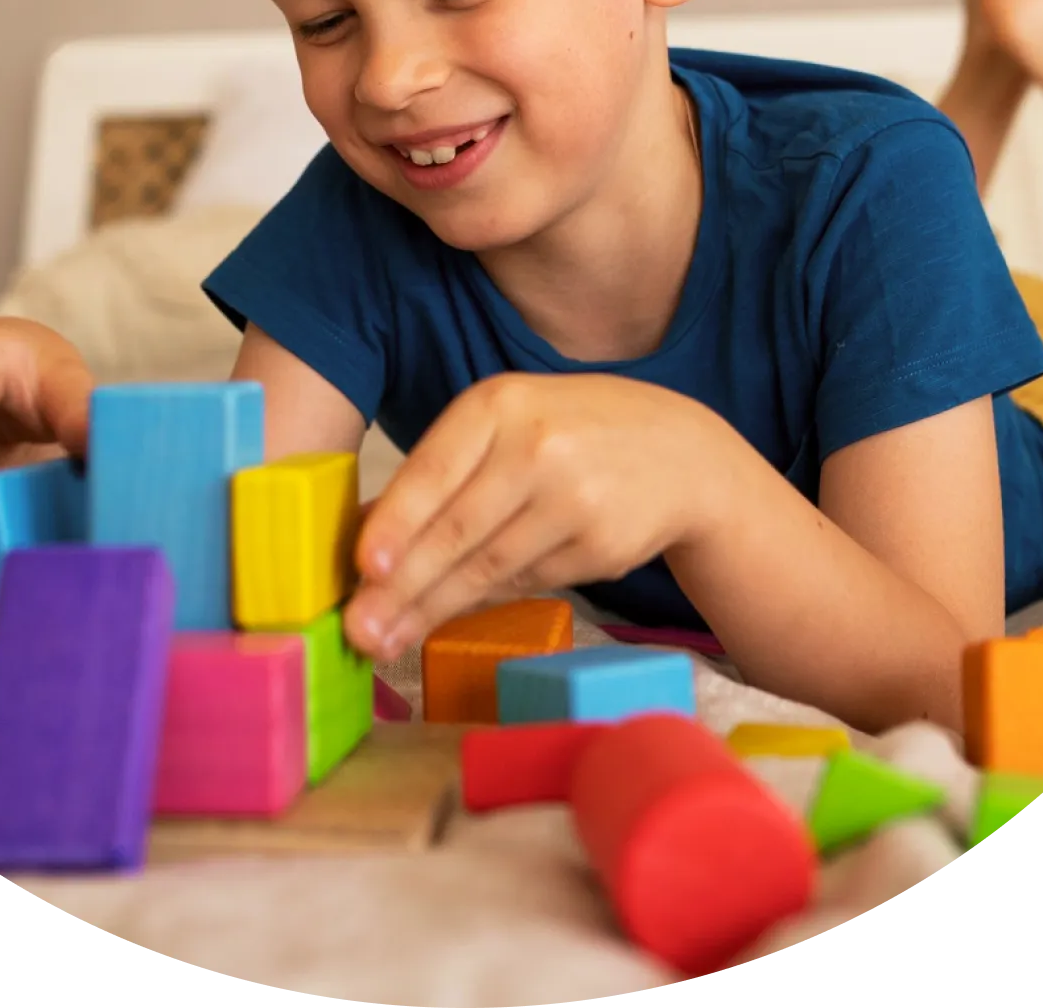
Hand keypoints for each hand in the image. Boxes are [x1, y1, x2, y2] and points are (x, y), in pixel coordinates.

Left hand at [341, 372, 732, 661]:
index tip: (362, 567)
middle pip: (456, 530)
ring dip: (432, 609)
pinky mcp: (601, 544)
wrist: (683, 453)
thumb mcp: (510, 424)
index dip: (396, 523)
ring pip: (487, 566)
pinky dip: (485, 599)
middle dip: (401, 587)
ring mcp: (574, 497)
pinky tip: (450, 613)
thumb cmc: (572, 434)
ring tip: (388, 639)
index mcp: (500, 403)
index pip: (435, 470)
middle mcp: (537, 444)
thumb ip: (446, 469)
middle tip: (359, 629)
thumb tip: (368, 536)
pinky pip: (526, 581)